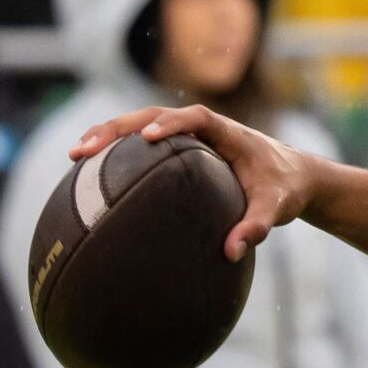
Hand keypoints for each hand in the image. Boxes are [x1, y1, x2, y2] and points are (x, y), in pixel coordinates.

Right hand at [69, 105, 315, 262]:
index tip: (147, 139)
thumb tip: (232, 252)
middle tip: (87, 148)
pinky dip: (117, 153)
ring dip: (109, 136)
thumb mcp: (277, 208)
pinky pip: (144, 145)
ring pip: (142, 126)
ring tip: (75, 156)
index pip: (197, 117)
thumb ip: (258, 227)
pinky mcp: (180, 149)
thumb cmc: (284, 188)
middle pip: (155, 115)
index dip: (171, 123)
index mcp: (228, 132)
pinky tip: (88, 175)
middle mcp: (204, 128)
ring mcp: (189, 137)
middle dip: (119, 128)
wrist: (292, 176)